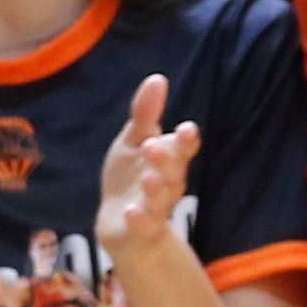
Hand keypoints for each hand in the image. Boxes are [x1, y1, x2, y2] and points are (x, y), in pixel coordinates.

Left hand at [96, 73, 202, 257]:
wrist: (120, 224)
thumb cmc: (132, 176)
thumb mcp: (134, 141)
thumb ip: (145, 114)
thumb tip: (158, 78)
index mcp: (169, 159)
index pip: (183, 148)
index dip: (185, 140)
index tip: (185, 129)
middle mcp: (167, 183)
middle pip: (173, 172)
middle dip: (166, 160)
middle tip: (153, 147)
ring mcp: (156, 207)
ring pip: (161, 199)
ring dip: (156, 189)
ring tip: (148, 180)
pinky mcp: (141, 228)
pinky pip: (144, 225)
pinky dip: (140, 219)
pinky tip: (131, 211)